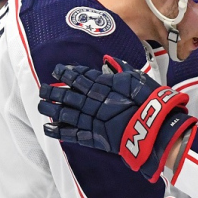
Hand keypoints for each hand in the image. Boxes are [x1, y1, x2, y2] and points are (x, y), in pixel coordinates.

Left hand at [38, 56, 196, 181]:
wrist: (156, 126)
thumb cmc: (150, 100)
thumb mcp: (137, 78)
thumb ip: (121, 68)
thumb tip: (107, 60)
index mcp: (105, 85)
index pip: (82, 77)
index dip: (68, 73)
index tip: (58, 70)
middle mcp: (95, 100)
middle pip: (69, 94)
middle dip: (55, 91)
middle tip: (42, 88)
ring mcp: (93, 119)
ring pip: (67, 112)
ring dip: (52, 108)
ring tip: (41, 105)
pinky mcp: (95, 137)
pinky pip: (73, 134)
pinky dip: (59, 132)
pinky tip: (47, 128)